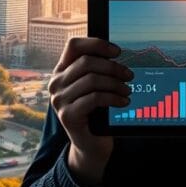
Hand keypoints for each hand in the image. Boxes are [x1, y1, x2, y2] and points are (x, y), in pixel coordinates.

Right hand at [49, 37, 132, 185]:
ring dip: (115, 84)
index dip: (97, 44)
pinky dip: (113, 98)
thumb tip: (116, 52)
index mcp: (61, 70)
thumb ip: (97, 69)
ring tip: (128, 90)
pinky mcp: (67, 115)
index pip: (74, 45)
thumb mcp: (94, 86)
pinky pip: (95, 98)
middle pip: (86, 62)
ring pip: (92, 80)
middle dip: (112, 67)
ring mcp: (59, 99)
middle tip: (129, 75)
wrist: (90, 142)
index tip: (118, 52)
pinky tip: (124, 101)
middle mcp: (55, 83)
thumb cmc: (95, 110)